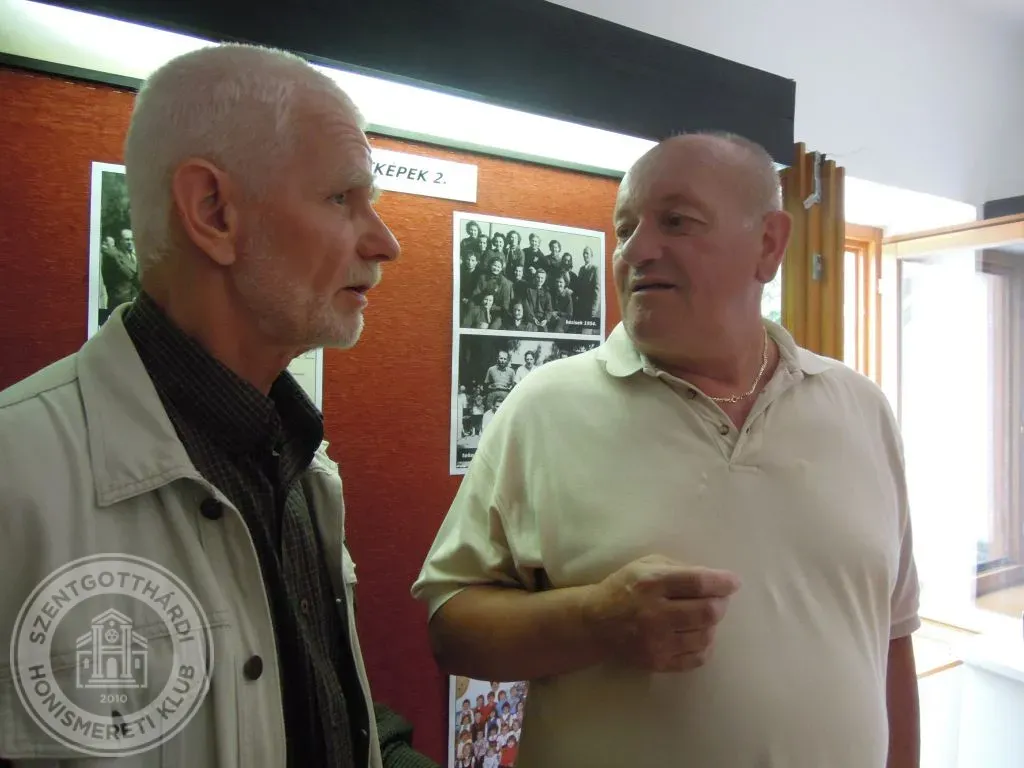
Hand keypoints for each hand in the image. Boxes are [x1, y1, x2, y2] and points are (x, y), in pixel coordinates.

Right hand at [582, 555, 740, 672]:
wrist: (595, 624)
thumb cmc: (624, 587)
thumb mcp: (646, 565)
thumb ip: (679, 568)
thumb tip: (715, 579)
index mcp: (652, 583)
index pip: (698, 582)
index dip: (723, 582)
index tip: (734, 582)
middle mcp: (655, 614)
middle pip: (708, 612)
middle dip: (721, 604)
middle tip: (718, 599)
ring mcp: (657, 642)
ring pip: (706, 636)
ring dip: (711, 624)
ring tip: (702, 617)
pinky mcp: (658, 663)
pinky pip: (698, 658)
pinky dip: (704, 645)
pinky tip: (695, 635)